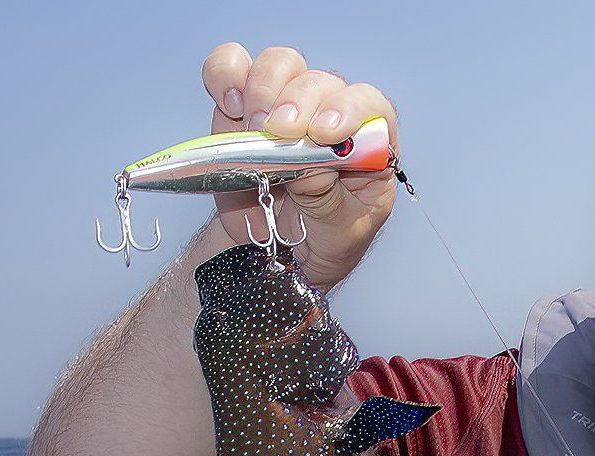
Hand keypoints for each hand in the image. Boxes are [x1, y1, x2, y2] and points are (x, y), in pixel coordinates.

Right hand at [201, 43, 399, 287]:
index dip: (349, 108)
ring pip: (280, 64)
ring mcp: (286, 106)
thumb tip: (307, 160)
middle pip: (320, 81)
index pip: (370, 105)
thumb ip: (327, 196)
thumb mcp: (341, 230)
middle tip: (281, 133)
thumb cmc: (326, 238)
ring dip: (265, 86)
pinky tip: (229, 104)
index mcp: (369, 142)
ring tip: (256, 126)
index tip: (325, 132)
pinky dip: (224, 74)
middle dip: (299, 102)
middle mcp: (330, 113)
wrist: (283, 252)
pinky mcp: (243, 109)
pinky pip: (231, 69)